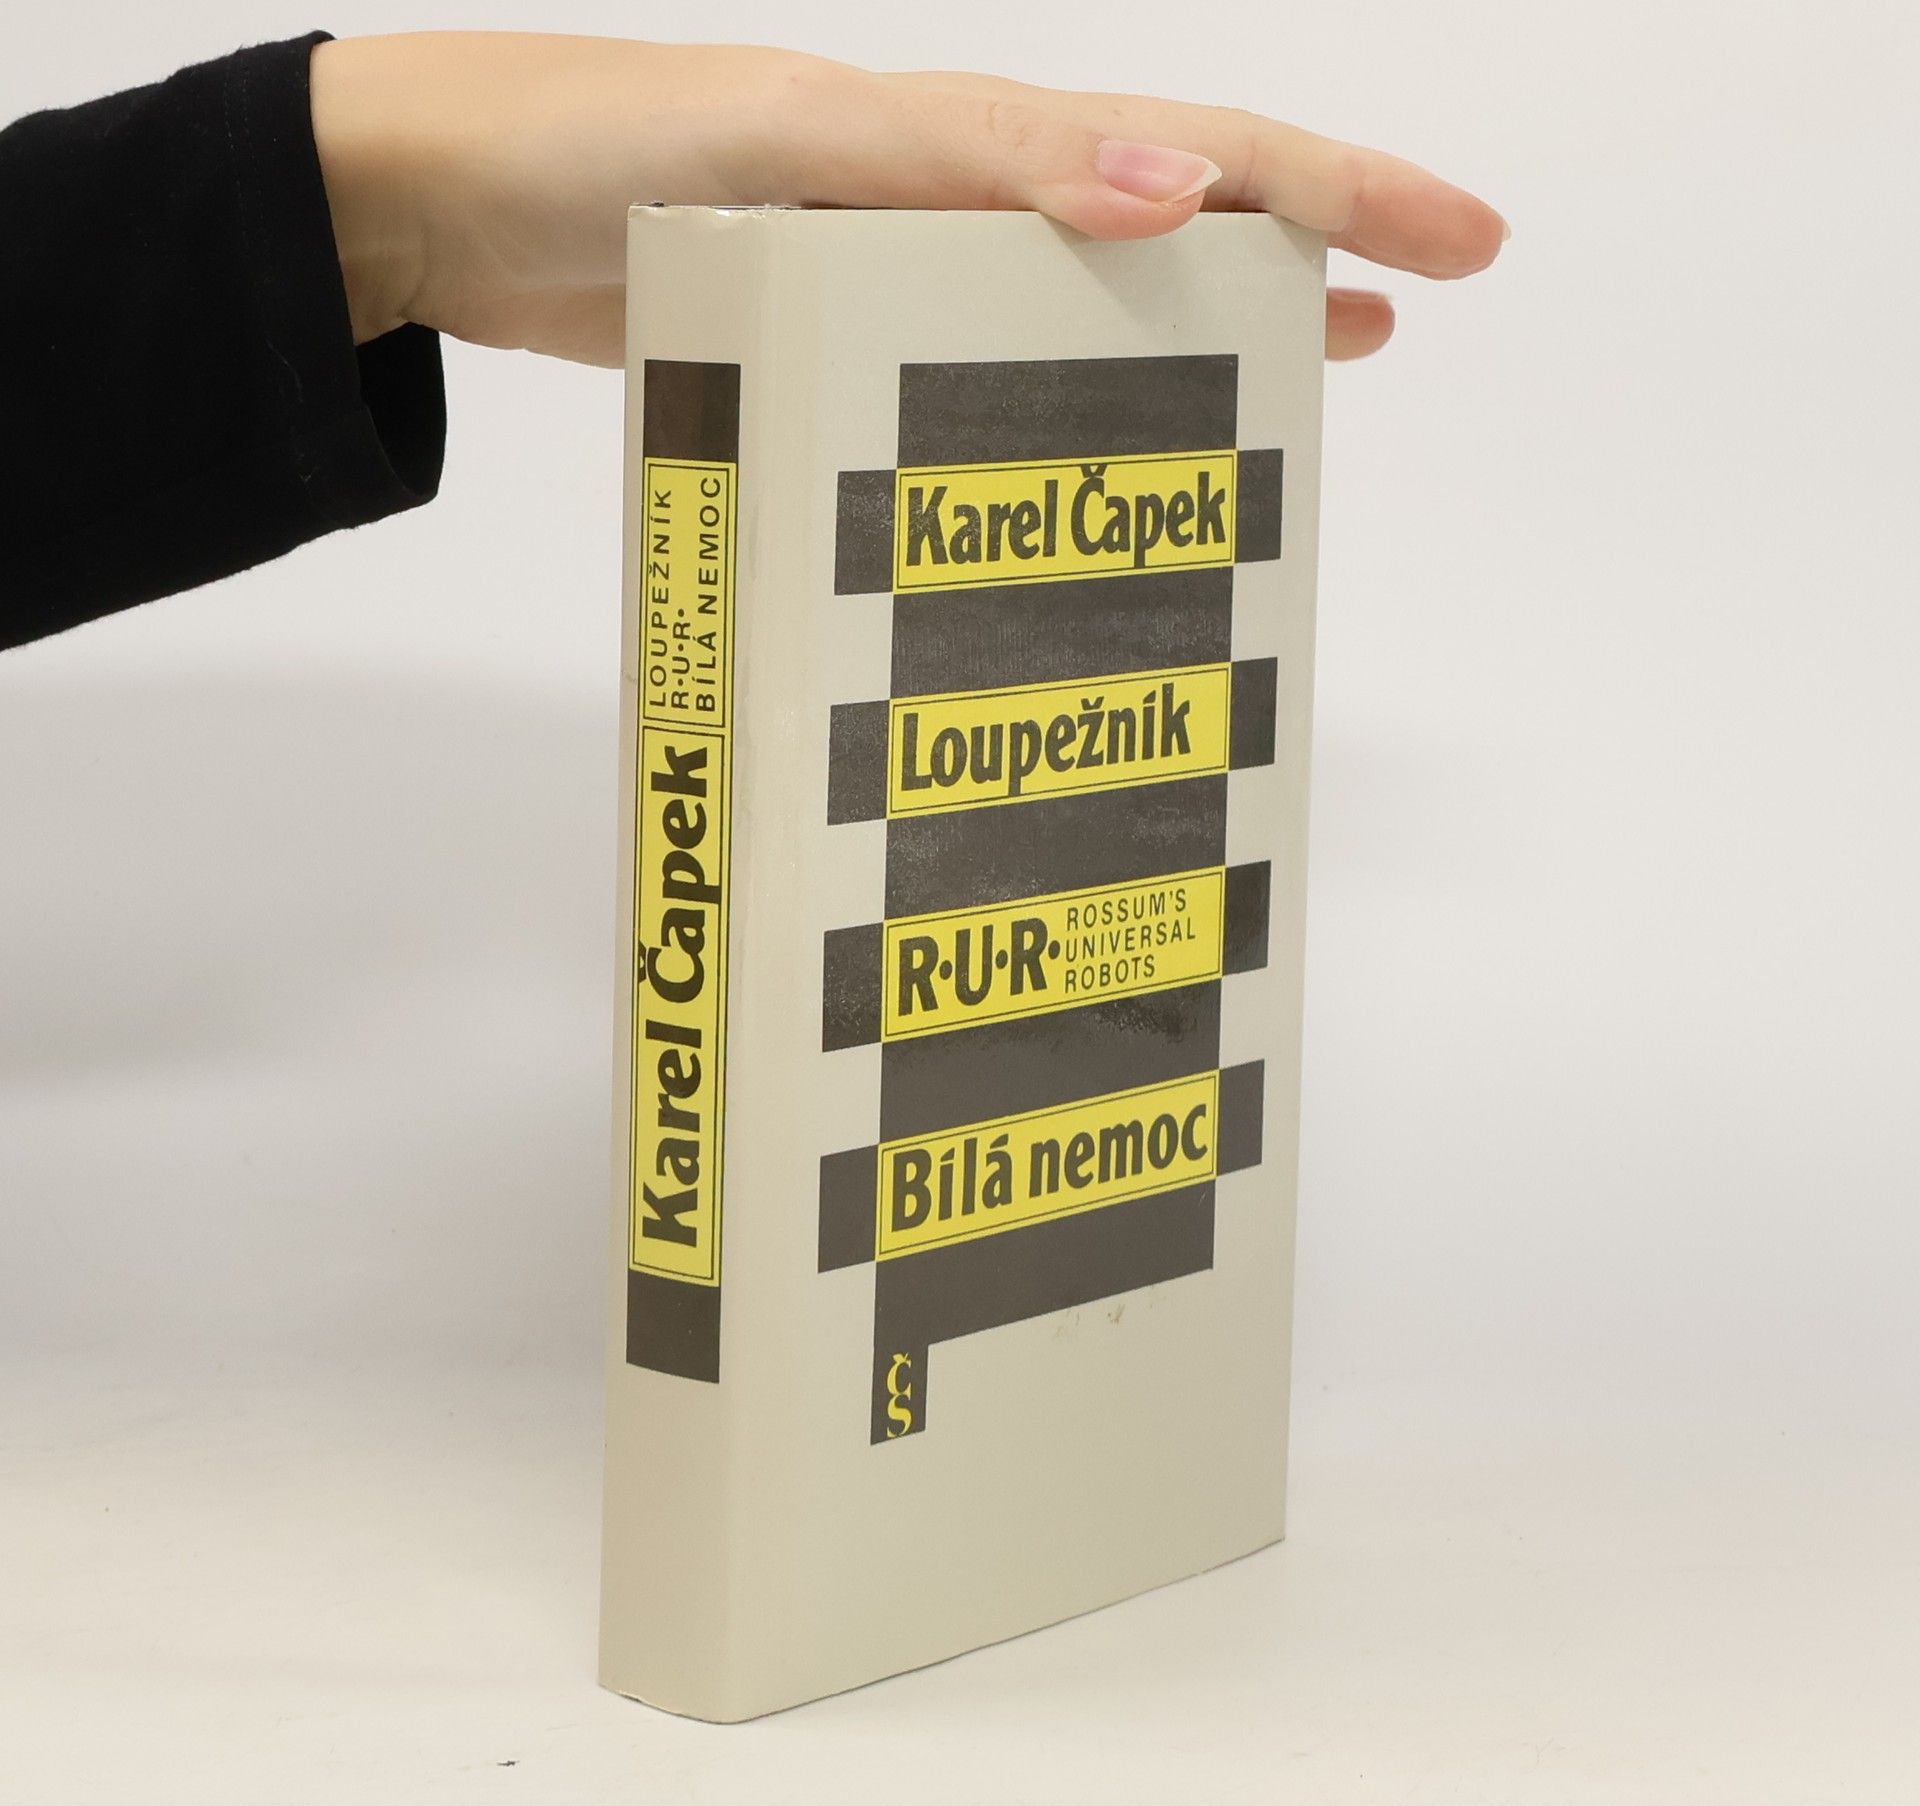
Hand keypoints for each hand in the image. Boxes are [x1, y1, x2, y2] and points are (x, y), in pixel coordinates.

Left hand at [311, 34, 1505, 368]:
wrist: (447, 206)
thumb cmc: (602, 151)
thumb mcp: (793, 143)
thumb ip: (967, 163)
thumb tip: (1159, 183)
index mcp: (970, 141)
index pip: (1194, 156)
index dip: (1335, 193)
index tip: (1460, 243)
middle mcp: (958, 199)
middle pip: (1174, 219)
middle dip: (1312, 248)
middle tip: (1429, 298)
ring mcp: (906, 269)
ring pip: (1098, 295)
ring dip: (1213, 320)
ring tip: (1325, 363)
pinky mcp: (845, 337)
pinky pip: (991, 363)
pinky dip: (1068, 392)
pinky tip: (1097, 435)